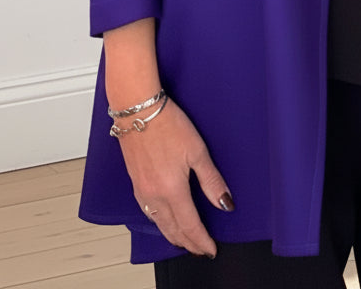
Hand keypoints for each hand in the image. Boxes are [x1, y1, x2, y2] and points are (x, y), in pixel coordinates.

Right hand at [116, 98, 232, 257]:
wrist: (138, 110)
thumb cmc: (168, 124)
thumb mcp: (197, 151)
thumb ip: (211, 180)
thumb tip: (225, 203)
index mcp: (172, 190)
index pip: (190, 226)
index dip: (202, 241)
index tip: (211, 249)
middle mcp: (154, 196)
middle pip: (173, 230)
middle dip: (188, 243)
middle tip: (201, 249)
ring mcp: (142, 191)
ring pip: (159, 224)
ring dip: (173, 235)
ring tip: (185, 240)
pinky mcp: (136, 183)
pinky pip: (148, 213)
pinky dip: (159, 223)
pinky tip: (164, 220)